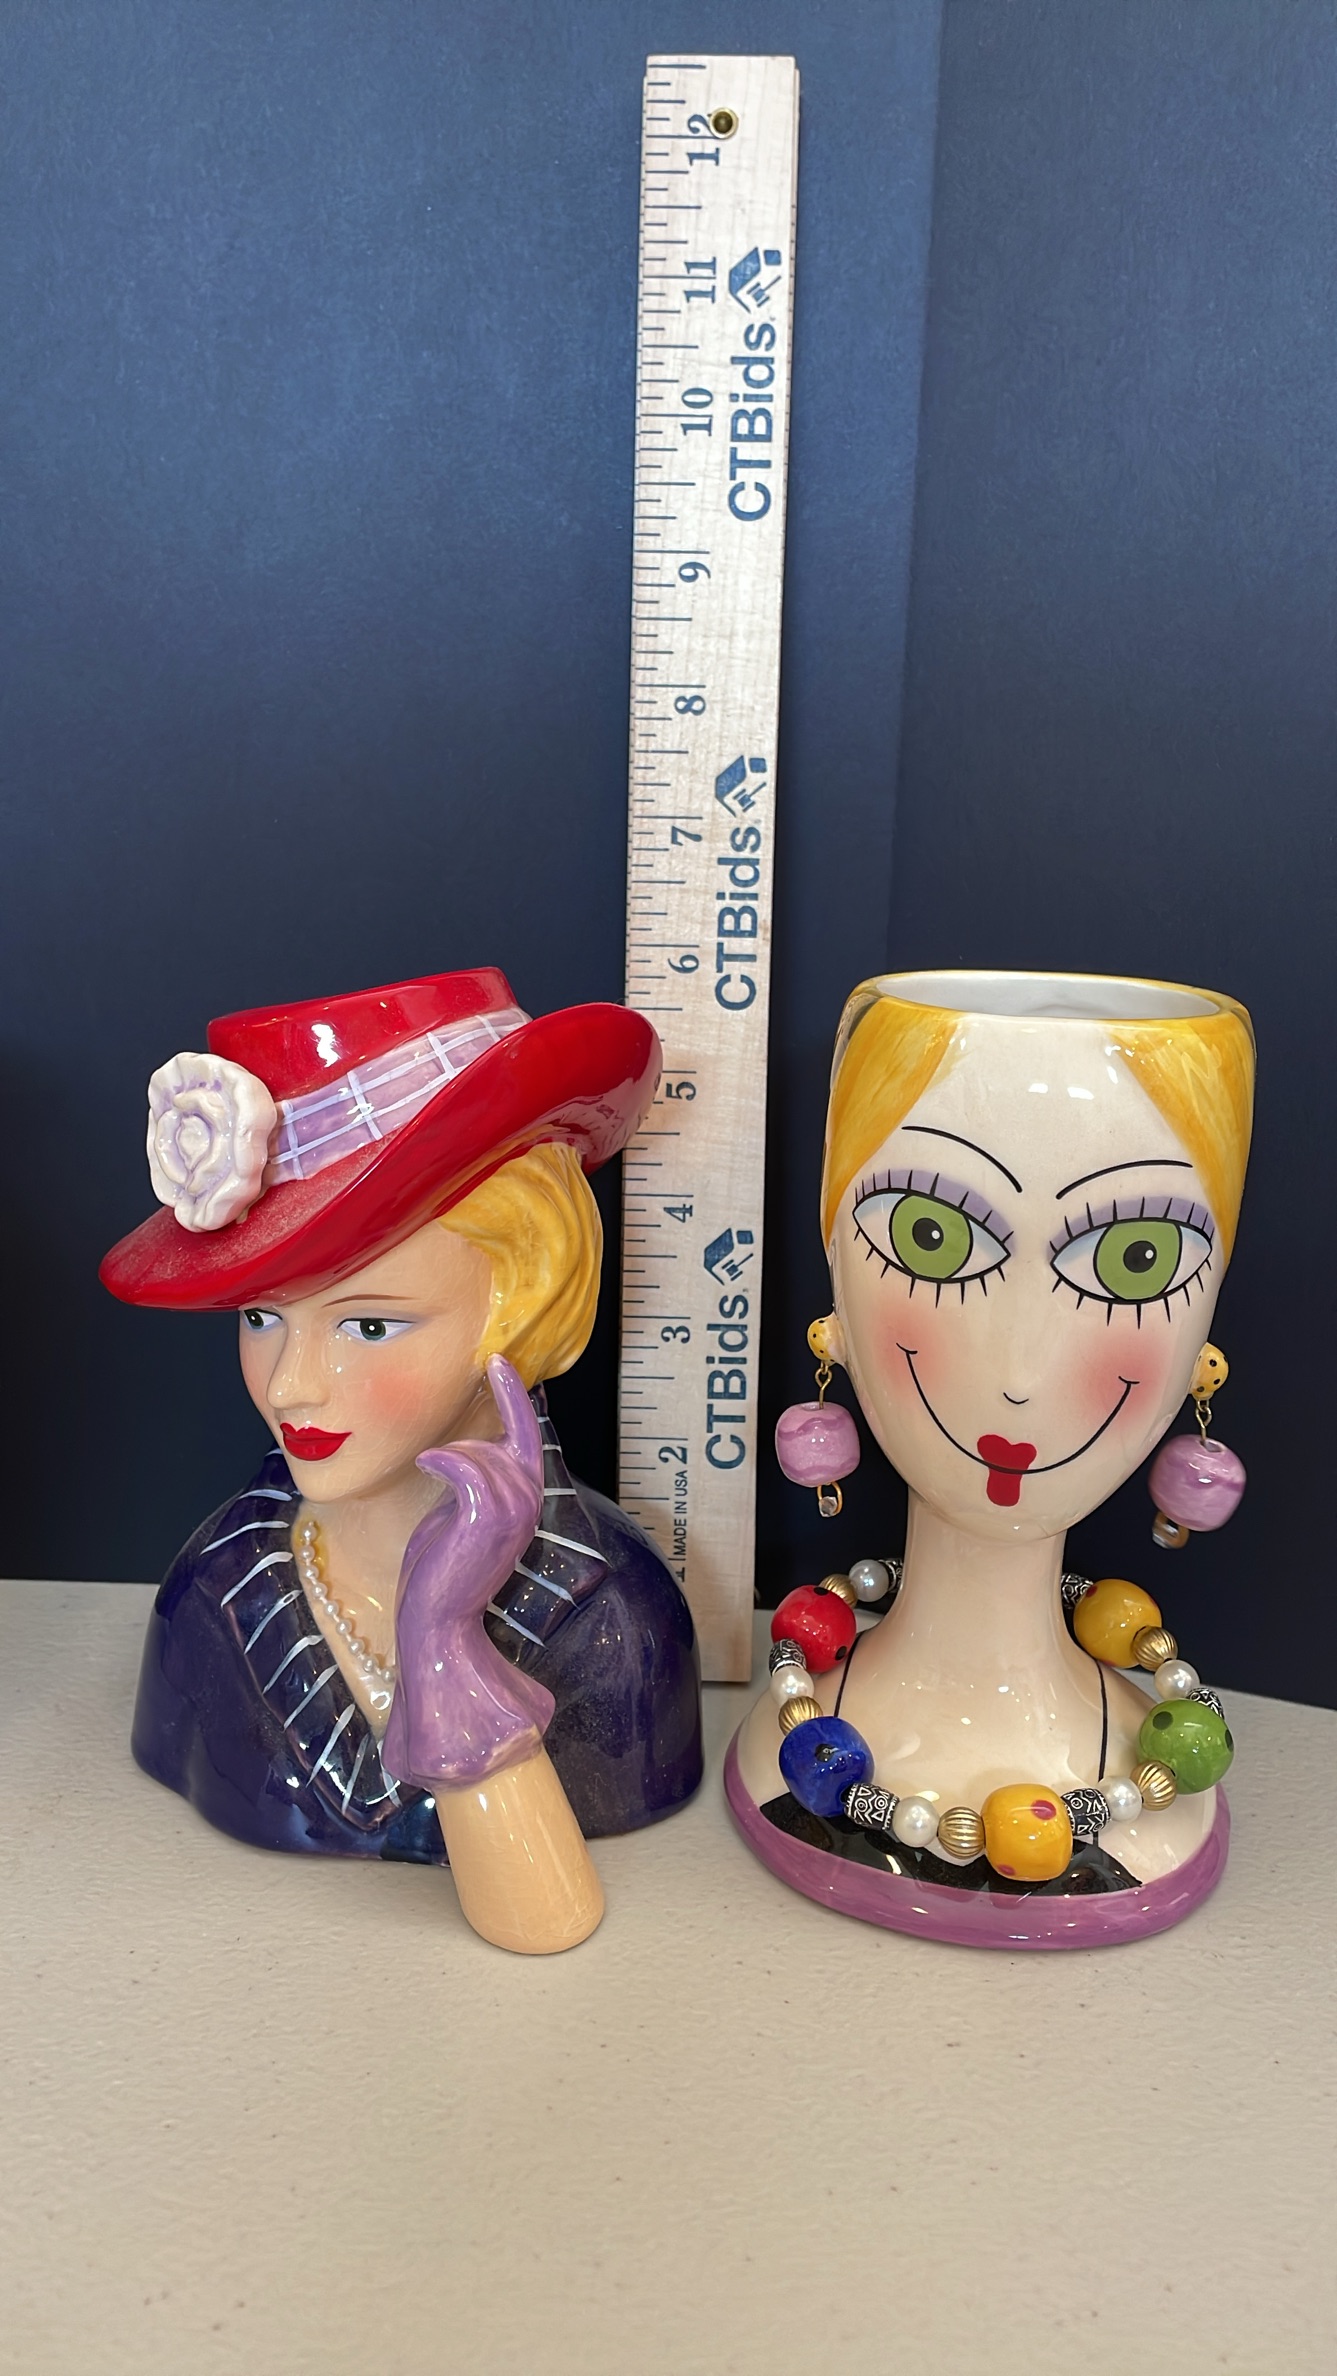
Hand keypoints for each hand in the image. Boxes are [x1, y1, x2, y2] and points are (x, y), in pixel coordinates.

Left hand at [382, 1356, 555, 1789]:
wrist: (435, 1622)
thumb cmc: (440, 1571)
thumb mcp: (462, 1515)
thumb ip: (474, 1480)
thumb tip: (468, 1446)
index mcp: (526, 1501)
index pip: (526, 1436)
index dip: (515, 1396)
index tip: (497, 1360)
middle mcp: (528, 1502)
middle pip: (496, 1442)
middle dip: (465, 1449)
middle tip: (441, 1478)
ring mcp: (512, 1510)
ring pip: (476, 1452)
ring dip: (449, 1462)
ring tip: (435, 1493)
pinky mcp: (486, 1516)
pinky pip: (463, 1462)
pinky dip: (441, 1458)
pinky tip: (427, 1464)